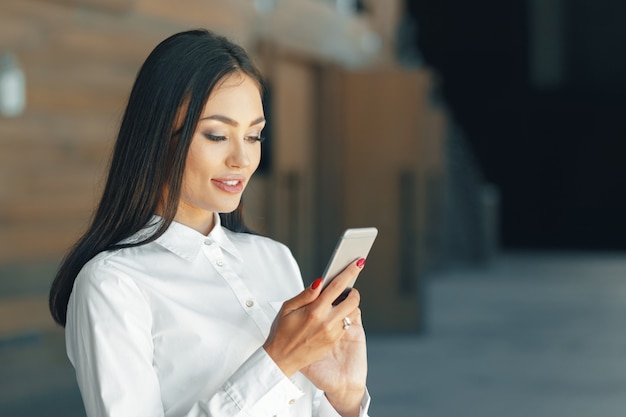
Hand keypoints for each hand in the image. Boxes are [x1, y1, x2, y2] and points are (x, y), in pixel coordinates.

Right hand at [263, 260, 366, 415]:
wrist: (281, 359)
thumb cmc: (281, 332)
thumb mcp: (287, 308)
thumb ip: (306, 294)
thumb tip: (320, 282)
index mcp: (314, 311)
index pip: (337, 286)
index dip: (349, 272)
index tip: (358, 262)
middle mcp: (326, 322)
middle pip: (352, 300)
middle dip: (353, 291)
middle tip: (348, 288)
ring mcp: (332, 333)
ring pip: (352, 313)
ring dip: (350, 305)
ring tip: (339, 302)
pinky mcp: (334, 342)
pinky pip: (346, 325)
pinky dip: (344, 317)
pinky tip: (335, 315)